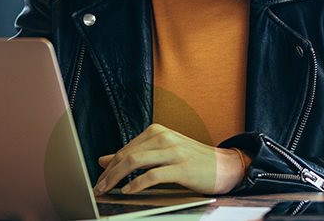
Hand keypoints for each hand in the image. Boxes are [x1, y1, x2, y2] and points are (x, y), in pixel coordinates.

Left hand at [93, 124, 249, 195]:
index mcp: (156, 132)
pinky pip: (153, 175)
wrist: (225, 166)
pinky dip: (137, 184)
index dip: (109, 166)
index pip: (125, 149)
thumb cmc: (192, 161)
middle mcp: (163, 137)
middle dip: (109, 173)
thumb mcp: (161, 153)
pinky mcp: (181, 167)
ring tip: (108, 190)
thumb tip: (104, 160)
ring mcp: (173, 151)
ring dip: (117, 178)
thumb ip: (134, 155)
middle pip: (127, 155)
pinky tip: (128, 191)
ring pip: (135, 162)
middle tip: (98, 187)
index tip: (98, 179)